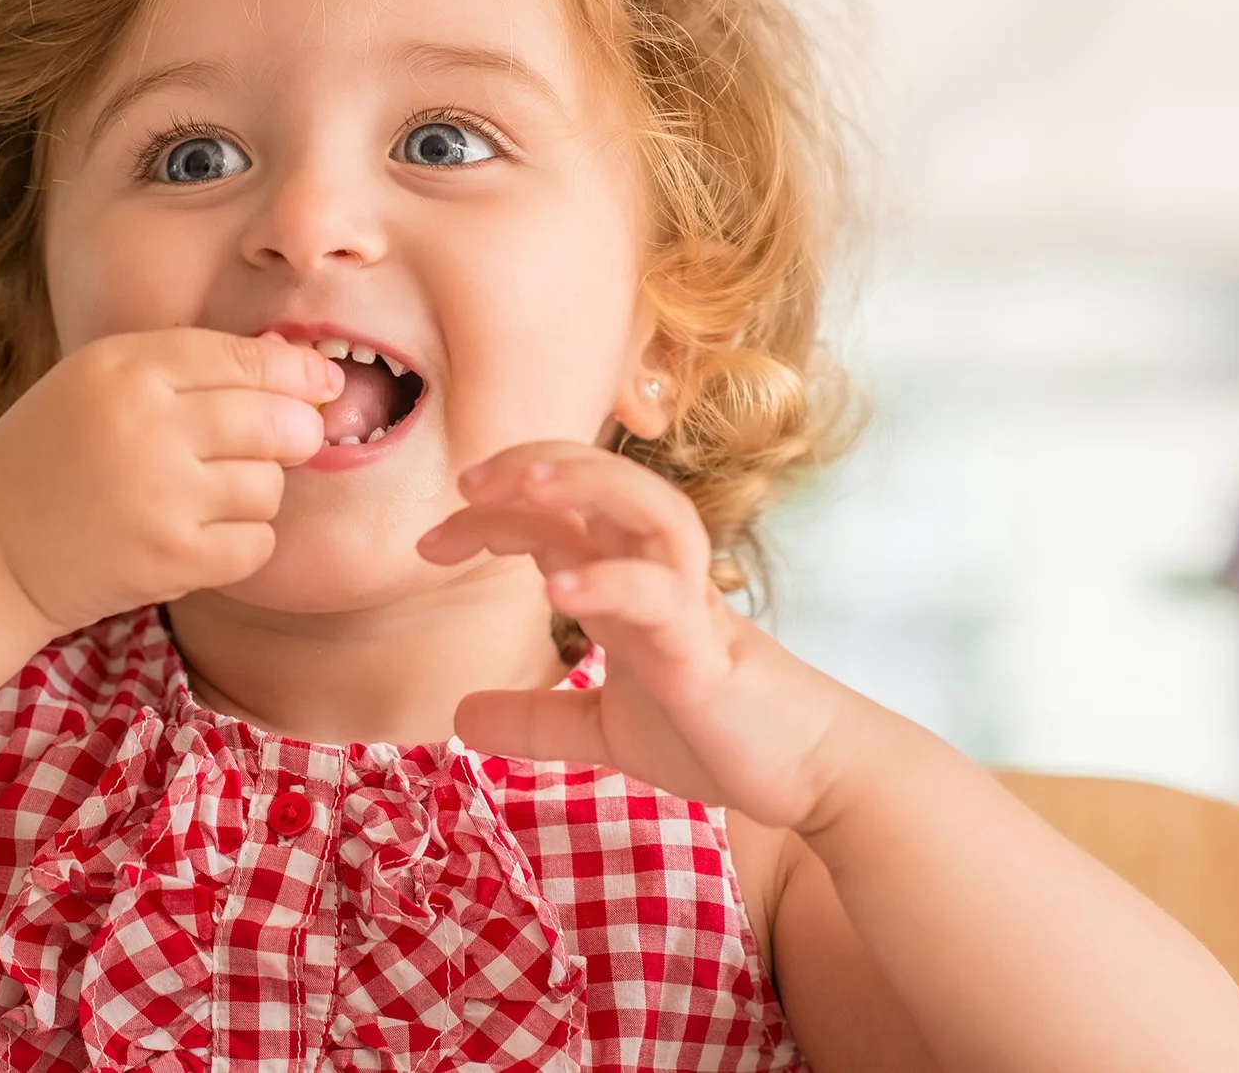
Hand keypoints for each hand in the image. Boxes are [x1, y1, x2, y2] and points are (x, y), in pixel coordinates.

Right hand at [0, 327, 343, 631]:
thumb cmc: (47, 460)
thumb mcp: (96, 384)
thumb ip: (183, 368)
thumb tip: (293, 365)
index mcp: (123, 366)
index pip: (245, 357)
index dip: (297, 372)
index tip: (322, 384)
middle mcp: (145, 421)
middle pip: (276, 420)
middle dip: (294, 433)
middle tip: (281, 444)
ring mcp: (161, 493)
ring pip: (270, 485)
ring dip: (254, 493)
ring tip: (206, 497)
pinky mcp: (170, 558)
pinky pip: (256, 543)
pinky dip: (241, 543)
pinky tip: (200, 536)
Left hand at [417, 440, 870, 831]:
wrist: (808, 775)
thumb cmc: (718, 737)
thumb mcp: (605, 731)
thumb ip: (538, 718)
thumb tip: (460, 713)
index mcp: (628, 582)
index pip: (556, 515)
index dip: (491, 513)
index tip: (430, 544)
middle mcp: (658, 575)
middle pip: (603, 480)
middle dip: (532, 464)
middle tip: (465, 484)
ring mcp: (687, 605)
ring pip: (648, 507)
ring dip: (585, 483)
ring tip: (519, 485)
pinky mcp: (709, 650)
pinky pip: (663, 596)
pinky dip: (612, 582)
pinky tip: (560, 589)